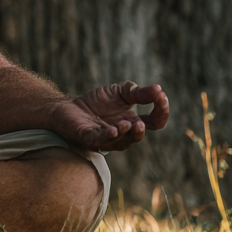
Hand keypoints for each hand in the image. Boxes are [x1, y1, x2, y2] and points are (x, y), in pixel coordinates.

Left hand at [48, 81, 168, 151]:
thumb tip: (159, 89)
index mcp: (133, 122)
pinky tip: (112, 130)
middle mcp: (123, 134)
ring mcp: (106, 138)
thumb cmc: (96, 103)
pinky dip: (107, 136)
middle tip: (141, 124)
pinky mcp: (89, 138)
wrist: (69, 108)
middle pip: (137, 136)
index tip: (162, 97)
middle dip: (140, 131)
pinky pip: (99, 140)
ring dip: (124, 134)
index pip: (155, 122)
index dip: (161, 112)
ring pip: (120, 142)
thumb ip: (137, 92)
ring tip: (125, 124)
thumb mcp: (119, 92)